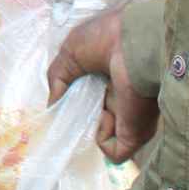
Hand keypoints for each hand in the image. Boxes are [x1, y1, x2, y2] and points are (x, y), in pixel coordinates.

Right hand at [47, 9, 158, 162]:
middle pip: (101, 121)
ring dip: (92, 129)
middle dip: (84, 122)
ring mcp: (130, 117)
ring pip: (108, 139)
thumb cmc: (105, 38)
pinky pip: (115, 151)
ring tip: (91, 109)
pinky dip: (102, 139)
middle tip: (73, 112)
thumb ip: (58, 78)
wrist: (135, 40)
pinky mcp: (136, 131)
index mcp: (113, 77)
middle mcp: (123, 98)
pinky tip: (103, 116)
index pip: (97, 99)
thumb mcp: (70, 52)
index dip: (81, 103)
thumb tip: (52, 105)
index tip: (66, 103)